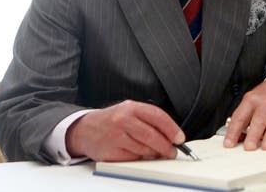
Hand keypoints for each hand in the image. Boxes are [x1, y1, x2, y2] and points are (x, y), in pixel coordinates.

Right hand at [66, 100, 184, 161]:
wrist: (85, 129)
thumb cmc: (113, 120)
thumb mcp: (130, 111)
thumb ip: (149, 120)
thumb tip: (171, 135)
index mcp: (131, 107)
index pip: (157, 117)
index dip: (171, 129)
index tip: (180, 138)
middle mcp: (123, 120)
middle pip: (152, 136)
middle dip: (166, 146)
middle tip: (172, 152)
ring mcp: (116, 136)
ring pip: (144, 149)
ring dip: (155, 154)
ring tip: (157, 153)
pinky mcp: (110, 152)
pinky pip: (132, 158)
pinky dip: (140, 158)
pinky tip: (139, 154)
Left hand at [224, 76, 265, 150]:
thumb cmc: (265, 95)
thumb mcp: (250, 100)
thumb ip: (243, 118)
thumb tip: (237, 138)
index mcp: (251, 100)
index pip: (240, 117)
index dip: (233, 131)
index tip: (229, 144)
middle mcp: (265, 104)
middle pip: (258, 120)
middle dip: (253, 135)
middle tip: (249, 147)